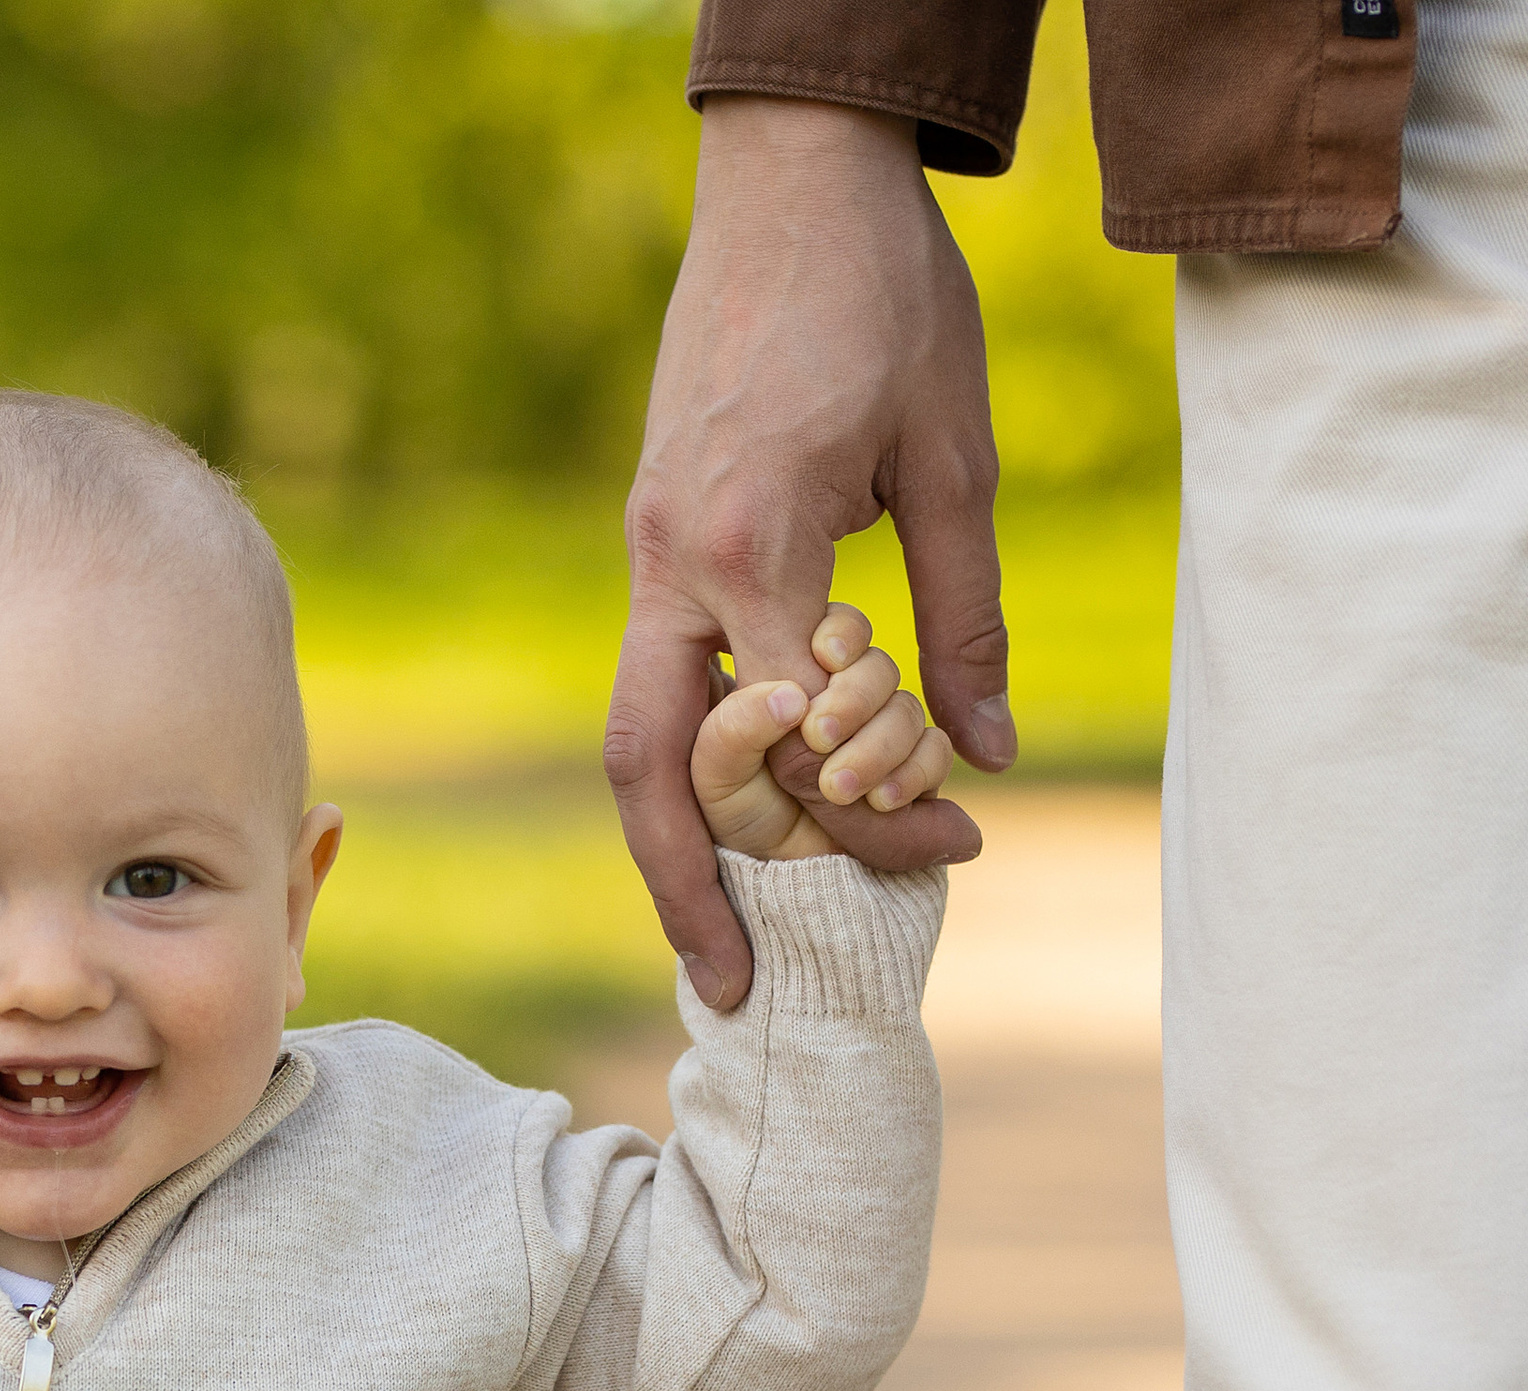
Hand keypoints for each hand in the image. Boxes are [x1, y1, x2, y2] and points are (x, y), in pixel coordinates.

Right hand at [607, 99, 1007, 1007]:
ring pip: (632, 737)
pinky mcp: (652, 534)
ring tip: (719, 937)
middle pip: (649, 771)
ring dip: (670, 845)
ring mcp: (646, 549)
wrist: (794, 175)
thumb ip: (961, 616)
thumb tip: (981, 760)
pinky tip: (741, 808)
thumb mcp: (954, 458)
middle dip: (688, 893)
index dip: (868, 816)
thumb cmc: (889, 296)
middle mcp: (670, 561)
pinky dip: (694, 761)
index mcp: (748, 544)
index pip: (792, 738)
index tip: (952, 850)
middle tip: (737, 992)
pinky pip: (658, 678)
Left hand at [694, 605, 978, 864]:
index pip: (834, 629)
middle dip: (853, 699)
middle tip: (819, 737)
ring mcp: (883, 731)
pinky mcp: (914, 768)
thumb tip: (791, 696)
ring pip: (906, 708)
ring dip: (877, 745)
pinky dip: (914, 772)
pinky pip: (935, 750)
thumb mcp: (713, 777)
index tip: (824, 654)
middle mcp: (845, 695)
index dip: (840, 633)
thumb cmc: (736, 823)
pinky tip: (883, 799)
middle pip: (875, 664)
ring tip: (840, 788)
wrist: (785, 889)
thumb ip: (735, 729)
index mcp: (796, 673)